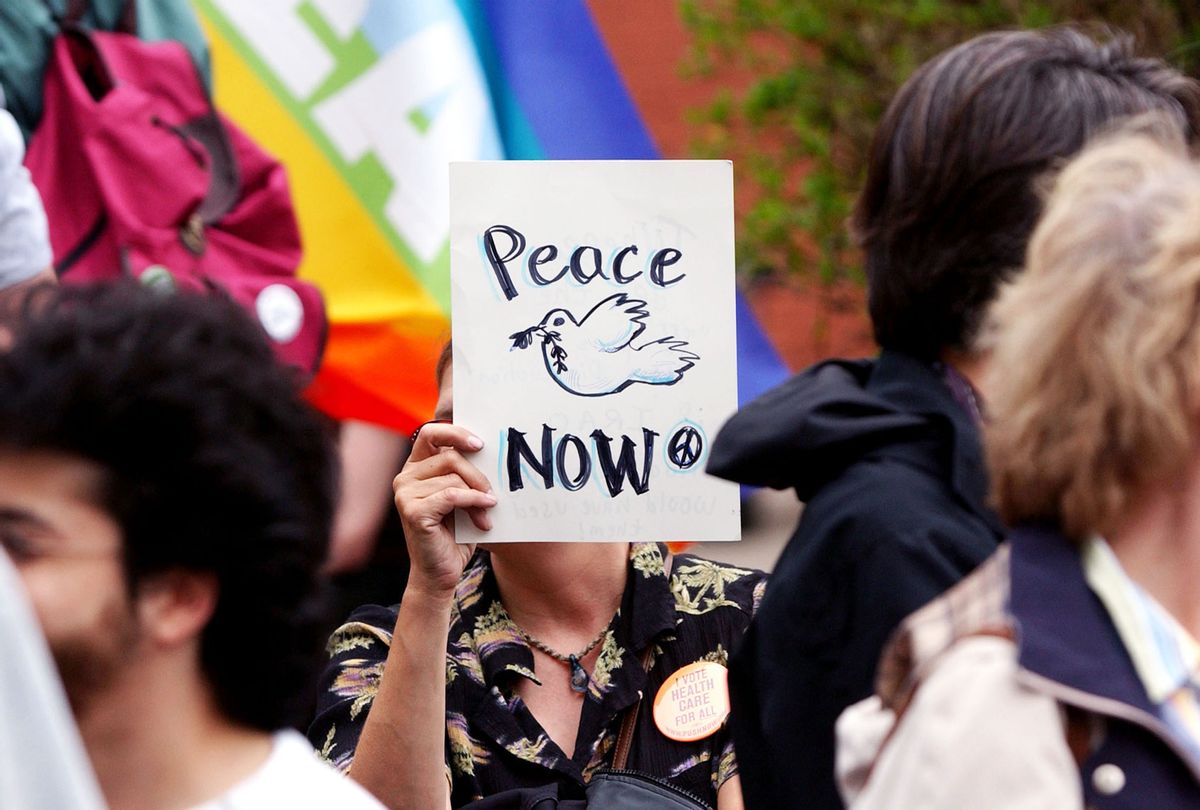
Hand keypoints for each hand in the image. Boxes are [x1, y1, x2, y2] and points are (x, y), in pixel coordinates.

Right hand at [394, 423, 494, 597]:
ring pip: (454, 476)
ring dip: (478, 495)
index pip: (432, 432)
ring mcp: (405, 493)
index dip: (456, 432)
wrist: (440, 573)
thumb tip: (487, 450)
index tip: (480, 445)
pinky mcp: (413, 510)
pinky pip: (452, 495)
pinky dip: (473, 502)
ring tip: (486, 513)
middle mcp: (405, 476)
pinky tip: (484, 515)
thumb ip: (465, 473)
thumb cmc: (454, 534)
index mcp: (416, 467)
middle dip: (478, 474)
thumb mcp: (462, 496)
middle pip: (450, 455)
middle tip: (493, 493)